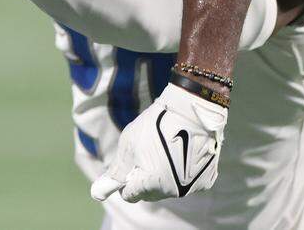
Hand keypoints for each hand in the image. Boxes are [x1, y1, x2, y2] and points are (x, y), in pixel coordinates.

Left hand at [91, 82, 226, 202]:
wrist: (191, 109)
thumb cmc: (155, 125)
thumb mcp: (128, 145)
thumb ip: (116, 172)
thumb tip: (97, 194)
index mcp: (151, 184)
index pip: (130, 194)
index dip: (126, 178)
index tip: (130, 162)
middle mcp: (172, 191)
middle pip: (150, 193)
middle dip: (144, 178)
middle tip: (148, 153)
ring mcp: (191, 187)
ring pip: (168, 188)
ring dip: (163, 175)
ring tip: (166, 149)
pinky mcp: (205, 180)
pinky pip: (187, 182)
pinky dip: (182, 172)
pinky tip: (182, 153)